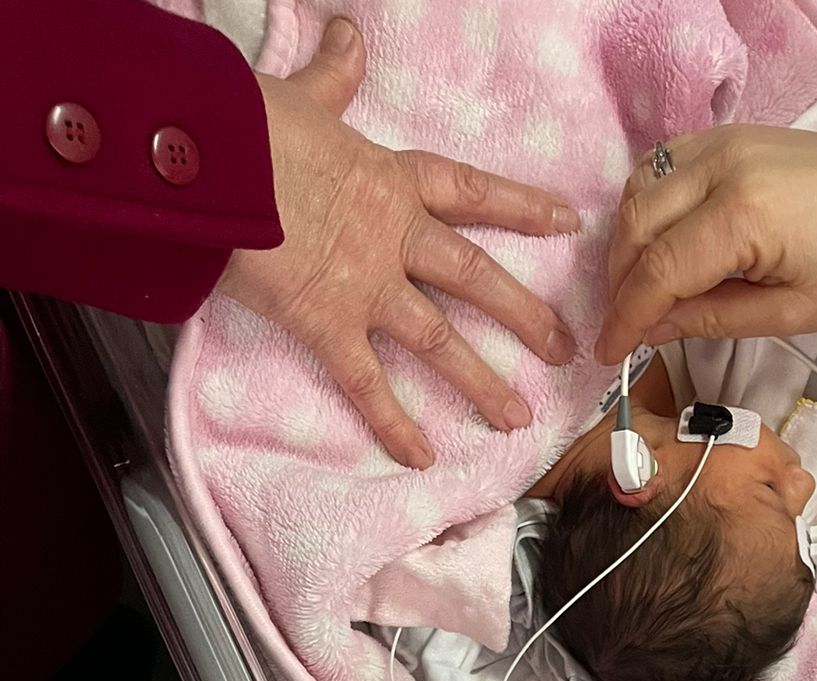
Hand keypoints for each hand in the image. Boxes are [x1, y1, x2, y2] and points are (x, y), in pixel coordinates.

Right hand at [222, 18, 580, 467]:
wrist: (204, 154)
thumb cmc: (246, 121)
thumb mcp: (301, 94)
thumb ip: (333, 78)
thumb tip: (346, 35)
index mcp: (391, 178)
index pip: (471, 192)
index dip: (521, 207)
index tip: (566, 222)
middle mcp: (393, 235)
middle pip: (475, 277)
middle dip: (524, 314)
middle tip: (562, 349)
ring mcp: (365, 284)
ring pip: (440, 340)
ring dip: (482, 382)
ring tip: (517, 419)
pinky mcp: (326, 323)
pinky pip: (368, 384)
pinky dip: (394, 424)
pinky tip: (423, 456)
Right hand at [596, 126, 816, 364]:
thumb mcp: (789, 313)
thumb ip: (712, 319)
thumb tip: (650, 330)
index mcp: (742, 217)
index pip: (659, 271)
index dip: (626, 316)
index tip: (608, 351)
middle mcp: (720, 167)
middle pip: (636, 226)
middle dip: (620, 282)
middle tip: (625, 324)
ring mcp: (718, 142)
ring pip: (638, 191)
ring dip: (626, 243)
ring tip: (638, 288)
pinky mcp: (723, 134)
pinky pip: (659, 166)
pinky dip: (644, 205)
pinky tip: (654, 241)